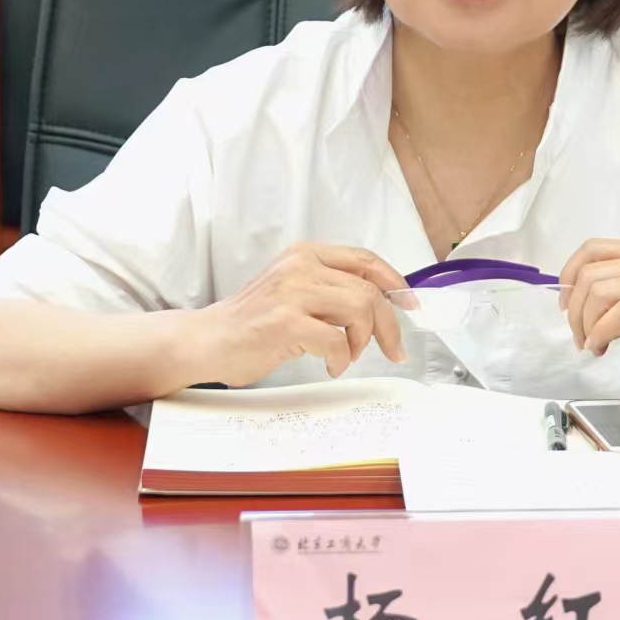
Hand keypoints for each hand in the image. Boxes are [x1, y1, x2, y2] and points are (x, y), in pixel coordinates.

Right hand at [194, 244, 408, 385]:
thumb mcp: (292, 290)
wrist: (207, 340)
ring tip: (346, 356)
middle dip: (389, 325)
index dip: (395, 283)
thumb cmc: (252, 322)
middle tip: (393, 350)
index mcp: (304, 254)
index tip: (411, 305)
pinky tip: (329, 366)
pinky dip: (341, 359)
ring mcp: (291, 292)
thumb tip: (381, 302)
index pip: (364, 260)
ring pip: (359, 309)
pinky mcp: (285, 322)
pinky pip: (337, 340)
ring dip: (362, 341)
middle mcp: (299, 266)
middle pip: (368, 290)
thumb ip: (329, 288)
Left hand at [559, 239, 619, 382]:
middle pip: (589, 274)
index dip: (569, 274)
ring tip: (592, 346)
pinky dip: (599, 334)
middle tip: (579, 336)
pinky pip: (616, 315)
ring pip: (598, 292)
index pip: (594, 249)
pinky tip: (602, 349)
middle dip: (573, 310)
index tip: (567, 305)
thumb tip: (593, 307)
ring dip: (584, 324)